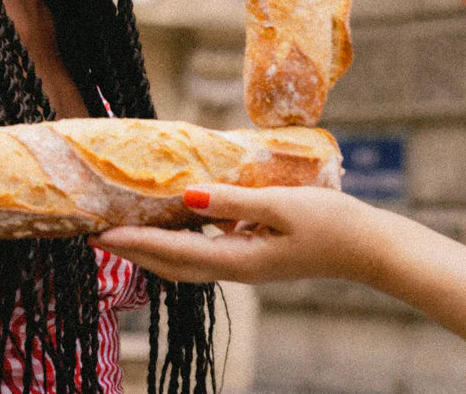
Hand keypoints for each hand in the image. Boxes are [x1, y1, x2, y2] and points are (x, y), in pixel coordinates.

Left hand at [94, 185, 378, 285]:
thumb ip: (232, 201)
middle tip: (95, 237)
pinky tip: (173, 222)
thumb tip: (185, 196)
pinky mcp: (255, 255)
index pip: (174, 253)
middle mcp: (236, 268)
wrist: (370, 248)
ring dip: (152, 249)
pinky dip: (179, 241)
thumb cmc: (331, 222)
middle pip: (172, 265)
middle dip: (133, 252)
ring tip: (122, 231)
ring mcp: (246, 264)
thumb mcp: (280, 205)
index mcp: (239, 261)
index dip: (135, 244)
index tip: (101, 237)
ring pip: (186, 261)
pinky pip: (205, 250)